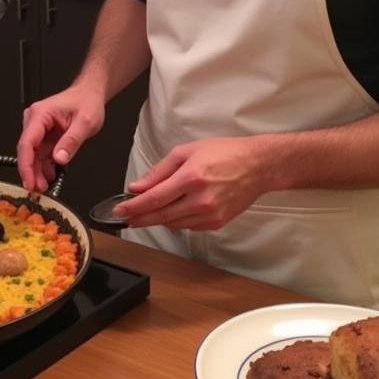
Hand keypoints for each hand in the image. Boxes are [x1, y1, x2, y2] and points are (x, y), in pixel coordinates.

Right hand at [17, 85, 105, 192]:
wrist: (90, 95)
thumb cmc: (87, 102)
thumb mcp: (85, 122)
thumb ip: (71, 141)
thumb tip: (59, 158)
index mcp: (40, 114)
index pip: (27, 143)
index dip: (26, 165)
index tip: (29, 181)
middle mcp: (34, 120)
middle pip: (27, 151)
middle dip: (31, 172)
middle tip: (38, 189)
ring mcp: (38, 129)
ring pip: (32, 155)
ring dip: (37, 172)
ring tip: (44, 186)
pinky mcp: (43, 136)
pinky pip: (40, 154)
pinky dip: (44, 166)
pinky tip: (49, 176)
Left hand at [117, 137, 270, 231]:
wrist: (257, 166)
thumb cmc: (225, 153)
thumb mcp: (187, 151)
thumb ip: (160, 170)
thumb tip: (138, 186)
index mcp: (191, 177)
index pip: (155, 198)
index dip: (134, 206)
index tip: (120, 209)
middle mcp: (201, 199)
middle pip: (161, 215)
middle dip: (140, 217)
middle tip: (127, 217)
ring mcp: (210, 214)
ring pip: (174, 224)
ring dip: (158, 219)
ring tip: (147, 213)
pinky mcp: (217, 223)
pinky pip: (188, 227)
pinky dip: (177, 221)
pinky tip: (174, 211)